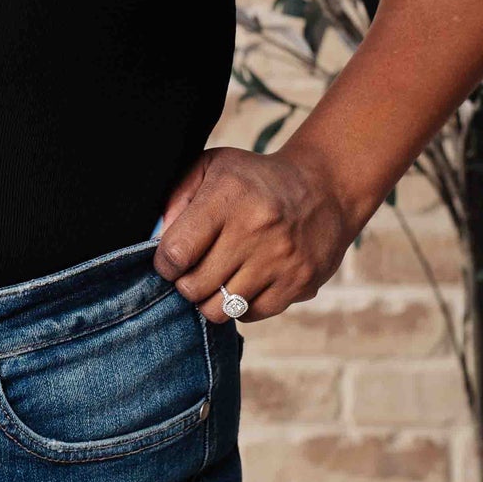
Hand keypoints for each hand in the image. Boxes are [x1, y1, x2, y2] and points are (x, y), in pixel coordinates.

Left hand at [153, 144, 355, 325]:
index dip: (164, 264)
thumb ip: (177, 197)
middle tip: (195, 270)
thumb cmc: (256, 180)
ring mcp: (280, 259)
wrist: (324, 188)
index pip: (175, 252)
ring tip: (219, 277)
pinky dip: (241, 305)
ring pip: (220, 309)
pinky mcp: (300, 282)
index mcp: (228, 196)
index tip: (171, 260)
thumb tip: (157, 238)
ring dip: (212, 298)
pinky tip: (246, 281)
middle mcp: (256, 229)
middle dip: (186, 283)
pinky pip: (251, 314)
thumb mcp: (212, 167)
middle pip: (194, 287)